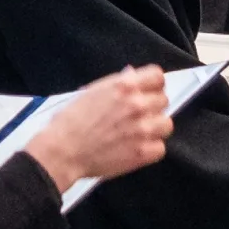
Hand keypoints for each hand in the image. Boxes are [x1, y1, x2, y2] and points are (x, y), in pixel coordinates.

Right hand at [26, 65, 172, 194]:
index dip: (153, 85)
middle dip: (152, 106)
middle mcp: (137, 105)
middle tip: (138, 115)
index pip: (158, 77)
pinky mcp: (142, 152)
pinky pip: (160, 148)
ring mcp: (142, 129)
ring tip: (139, 132)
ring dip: (155, 128)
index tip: (149, 91)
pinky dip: (150, 149)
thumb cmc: (70, 122)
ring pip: (166, 124)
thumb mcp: (92, 92)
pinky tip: (137, 147)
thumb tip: (133, 75)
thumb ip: (118, 84)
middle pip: (163, 100)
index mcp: (125, 86)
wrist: (62, 151)